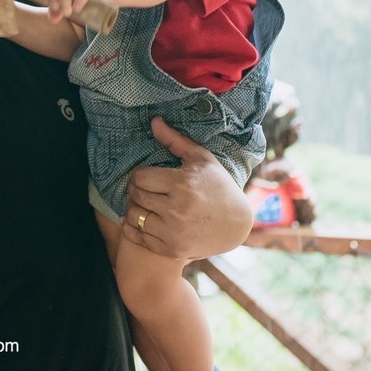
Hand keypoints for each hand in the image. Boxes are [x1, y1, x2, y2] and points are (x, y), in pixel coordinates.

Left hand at [122, 116, 252, 260]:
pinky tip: (141, 219)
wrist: (236, 225)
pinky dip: (134, 228)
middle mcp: (177, 209)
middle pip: (135, 195)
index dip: (139, 174)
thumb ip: (175, 140)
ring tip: (143, 203)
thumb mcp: (201, 159)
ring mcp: (174, 232)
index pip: (139, 177)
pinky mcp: (172, 249)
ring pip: (134, 216)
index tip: (146, 175)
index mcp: (183, 184)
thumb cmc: (218, 186)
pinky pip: (139, 237)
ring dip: (134, 208)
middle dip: (135, 190)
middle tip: (143, 189)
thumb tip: (154, 121)